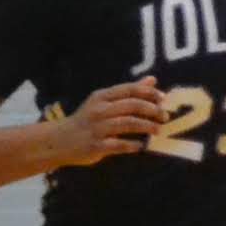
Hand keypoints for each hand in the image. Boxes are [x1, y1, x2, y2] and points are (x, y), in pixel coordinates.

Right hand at [55, 78, 169, 166]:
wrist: (60, 141)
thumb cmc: (88, 120)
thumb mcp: (104, 102)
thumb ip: (129, 92)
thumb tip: (152, 80)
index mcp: (101, 97)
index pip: (129, 90)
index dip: (148, 92)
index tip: (163, 98)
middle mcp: (99, 110)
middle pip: (130, 105)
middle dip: (152, 109)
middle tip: (165, 116)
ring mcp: (97, 128)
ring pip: (127, 123)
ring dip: (146, 126)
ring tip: (158, 129)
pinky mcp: (96, 145)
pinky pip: (118, 145)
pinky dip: (132, 145)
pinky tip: (141, 146)